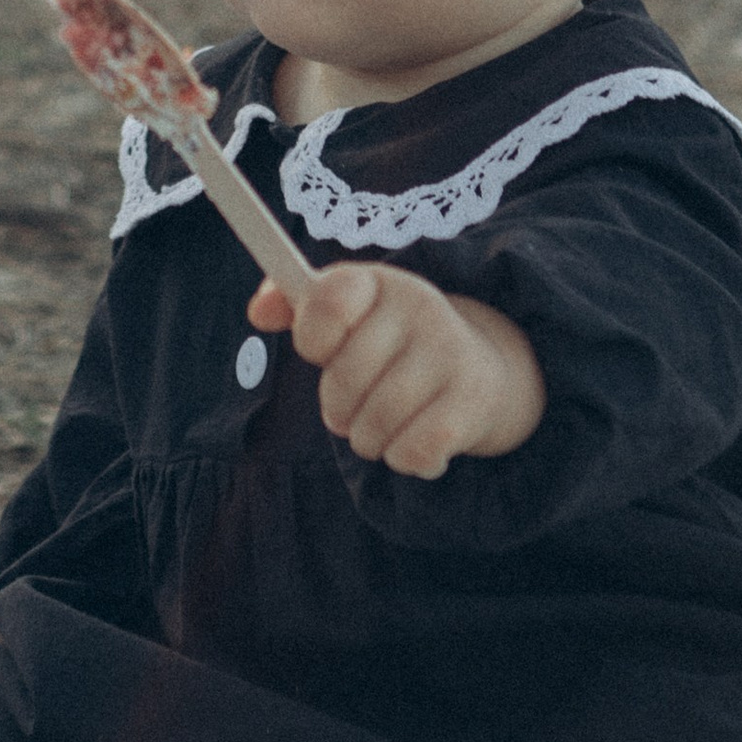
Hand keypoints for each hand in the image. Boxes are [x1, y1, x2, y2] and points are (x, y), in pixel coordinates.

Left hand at [250, 264, 545, 480]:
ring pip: (373, 424)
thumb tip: (259, 313)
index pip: (327, 304)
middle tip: (350, 408)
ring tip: (381, 426)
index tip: (323, 352)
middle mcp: (420, 307)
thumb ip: (295, 307)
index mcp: (379, 282)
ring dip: (367, 439)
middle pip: (342, 381)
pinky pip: (409, 452)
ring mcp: (450, 352)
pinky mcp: (471, 401)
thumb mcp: (349, 315)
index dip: (312, 340)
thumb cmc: (392, 345)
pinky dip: (402, 458)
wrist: (482, 371)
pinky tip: (414, 442)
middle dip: (336, 408)